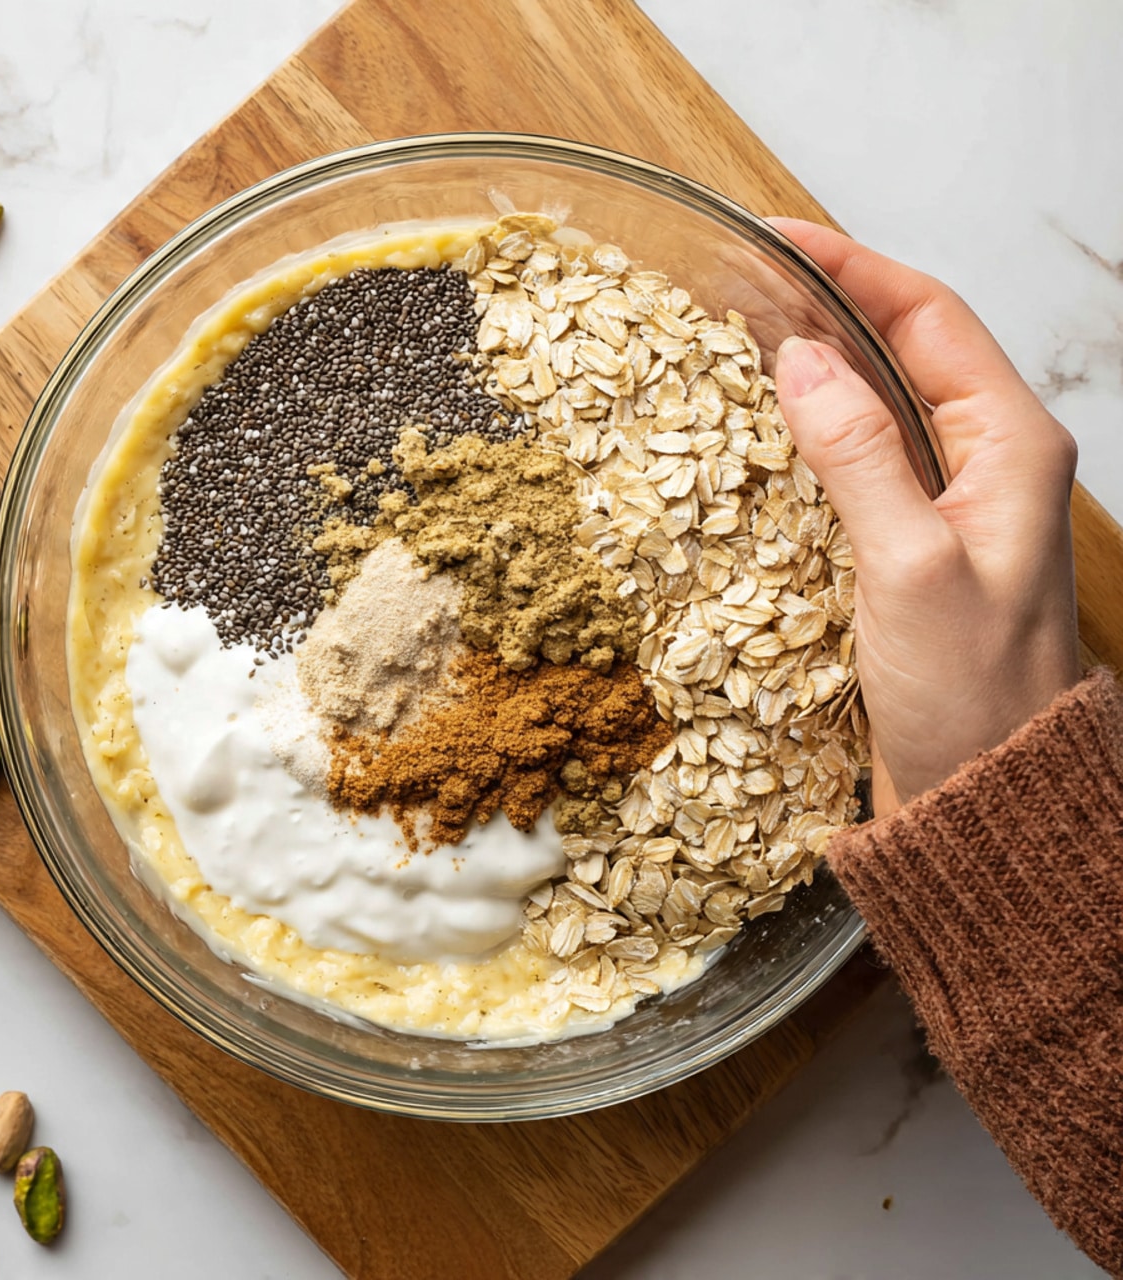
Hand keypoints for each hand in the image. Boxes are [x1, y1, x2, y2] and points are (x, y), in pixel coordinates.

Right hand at [770, 220, 1081, 814]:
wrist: (983, 789)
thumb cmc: (969, 690)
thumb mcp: (910, 566)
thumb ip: (858, 455)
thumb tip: (797, 359)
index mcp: (1010, 443)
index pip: (927, 316)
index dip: (850, 268)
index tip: (773, 238)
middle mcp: (987, 457)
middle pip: (904, 345)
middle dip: (826, 303)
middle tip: (741, 284)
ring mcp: (950, 499)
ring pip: (879, 398)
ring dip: (814, 363)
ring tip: (739, 339)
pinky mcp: (914, 537)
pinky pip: (862, 455)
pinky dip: (811, 428)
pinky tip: (763, 429)